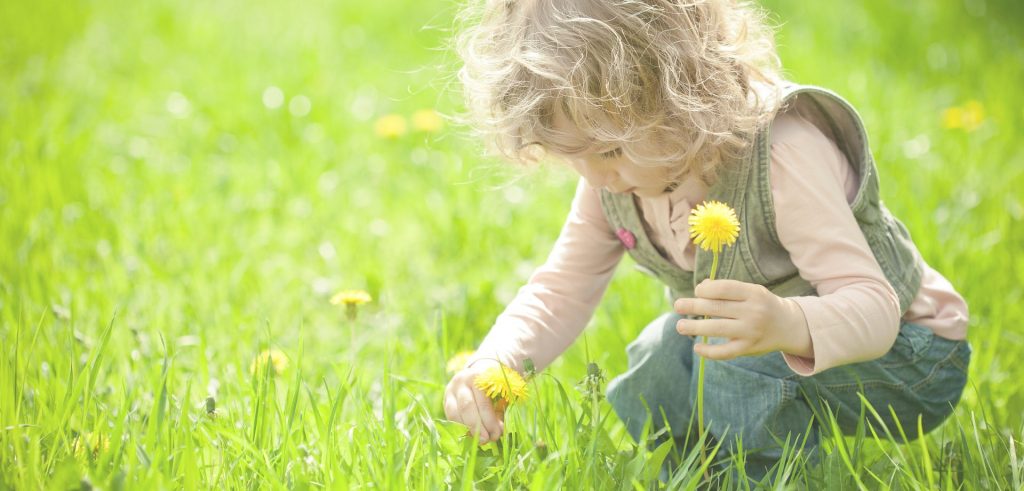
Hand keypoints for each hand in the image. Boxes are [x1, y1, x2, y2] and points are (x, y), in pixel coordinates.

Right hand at [443, 359, 504, 443]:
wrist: (480, 372)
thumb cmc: (495, 386)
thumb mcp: (501, 393)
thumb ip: (500, 411)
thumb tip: (497, 432)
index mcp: (480, 377)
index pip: (483, 402)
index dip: (490, 420)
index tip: (497, 434)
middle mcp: (462, 380)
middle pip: (467, 407)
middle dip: (477, 427)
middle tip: (486, 440)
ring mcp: (451, 389)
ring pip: (454, 413)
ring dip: (466, 430)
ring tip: (478, 440)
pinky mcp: (446, 398)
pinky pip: (449, 416)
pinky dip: (460, 428)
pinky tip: (470, 435)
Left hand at [673, 279, 812, 359]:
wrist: (788, 326)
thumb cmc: (761, 304)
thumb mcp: (750, 291)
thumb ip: (727, 289)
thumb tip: (701, 287)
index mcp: (753, 293)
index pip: (724, 288)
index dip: (706, 289)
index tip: (697, 291)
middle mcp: (753, 312)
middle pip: (717, 308)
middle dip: (694, 306)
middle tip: (677, 306)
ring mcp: (751, 332)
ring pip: (718, 329)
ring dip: (695, 327)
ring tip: (680, 326)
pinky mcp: (749, 348)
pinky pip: (726, 352)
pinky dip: (709, 351)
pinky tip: (697, 347)